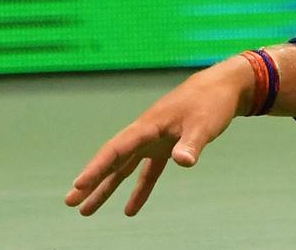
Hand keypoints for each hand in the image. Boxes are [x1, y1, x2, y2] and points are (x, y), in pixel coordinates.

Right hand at [64, 57, 252, 215]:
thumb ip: (191, 144)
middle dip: (92, 180)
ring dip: (107, 187)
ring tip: (86, 210)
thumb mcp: (204, 123)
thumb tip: (182, 162)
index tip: (79, 184)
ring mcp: (155, 140)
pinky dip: (139, 189)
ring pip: (125, 167)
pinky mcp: (167, 145)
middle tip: (70, 201)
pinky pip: (147, 171)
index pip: (117, 149)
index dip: (97, 167)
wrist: (225, 86)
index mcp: (149, 126)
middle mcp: (146, 133)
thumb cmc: (212, 102)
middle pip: (113, 160)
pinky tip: (130, 209)